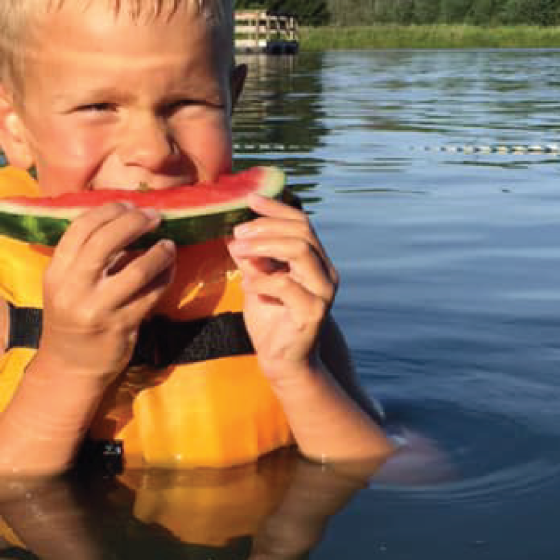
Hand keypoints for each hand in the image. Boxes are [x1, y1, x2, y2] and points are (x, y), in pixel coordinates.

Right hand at [38, 203, 175, 384]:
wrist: (69, 367)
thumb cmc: (72, 317)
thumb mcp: (66, 285)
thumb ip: (87, 255)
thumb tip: (125, 217)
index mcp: (56, 272)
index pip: (80, 228)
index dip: (108, 210)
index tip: (129, 204)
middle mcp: (73, 289)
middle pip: (106, 242)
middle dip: (134, 222)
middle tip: (154, 216)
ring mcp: (98, 309)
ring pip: (136, 270)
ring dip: (158, 252)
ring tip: (168, 244)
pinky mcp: (121, 327)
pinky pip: (151, 294)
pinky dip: (165, 277)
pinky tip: (170, 268)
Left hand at [227, 194, 337, 382]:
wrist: (281, 361)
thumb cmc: (270, 319)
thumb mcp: (256, 280)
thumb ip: (252, 259)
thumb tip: (235, 235)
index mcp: (314, 260)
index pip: (301, 223)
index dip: (276, 209)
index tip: (250, 199)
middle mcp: (325, 272)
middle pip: (302, 232)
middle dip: (266, 227)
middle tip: (237, 232)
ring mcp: (323, 292)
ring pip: (301, 251)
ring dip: (265, 245)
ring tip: (237, 250)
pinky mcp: (314, 312)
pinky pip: (288, 285)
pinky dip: (263, 280)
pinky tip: (247, 285)